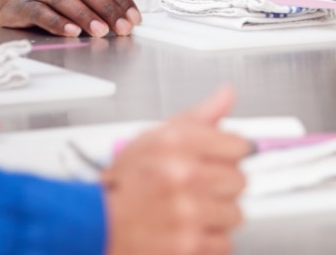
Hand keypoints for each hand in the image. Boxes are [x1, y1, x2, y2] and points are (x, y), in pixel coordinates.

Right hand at [0, 0, 140, 37]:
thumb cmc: (56, 4)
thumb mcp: (80, 0)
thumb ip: (100, 9)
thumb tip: (127, 24)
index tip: (134, 19)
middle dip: (108, 10)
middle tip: (122, 28)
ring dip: (86, 16)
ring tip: (101, 31)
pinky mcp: (26, 6)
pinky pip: (43, 13)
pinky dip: (58, 23)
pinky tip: (72, 32)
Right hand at [104, 87, 247, 254]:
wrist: (96, 223)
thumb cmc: (125, 182)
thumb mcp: (154, 137)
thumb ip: (198, 117)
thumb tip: (227, 95)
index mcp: (177, 143)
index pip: (238, 145)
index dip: (230, 154)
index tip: (224, 160)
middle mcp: (184, 175)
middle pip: (239, 180)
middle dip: (223, 185)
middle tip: (202, 188)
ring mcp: (188, 212)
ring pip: (235, 213)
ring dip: (218, 214)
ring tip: (194, 210)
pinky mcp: (188, 245)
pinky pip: (224, 243)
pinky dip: (210, 240)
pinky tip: (191, 230)